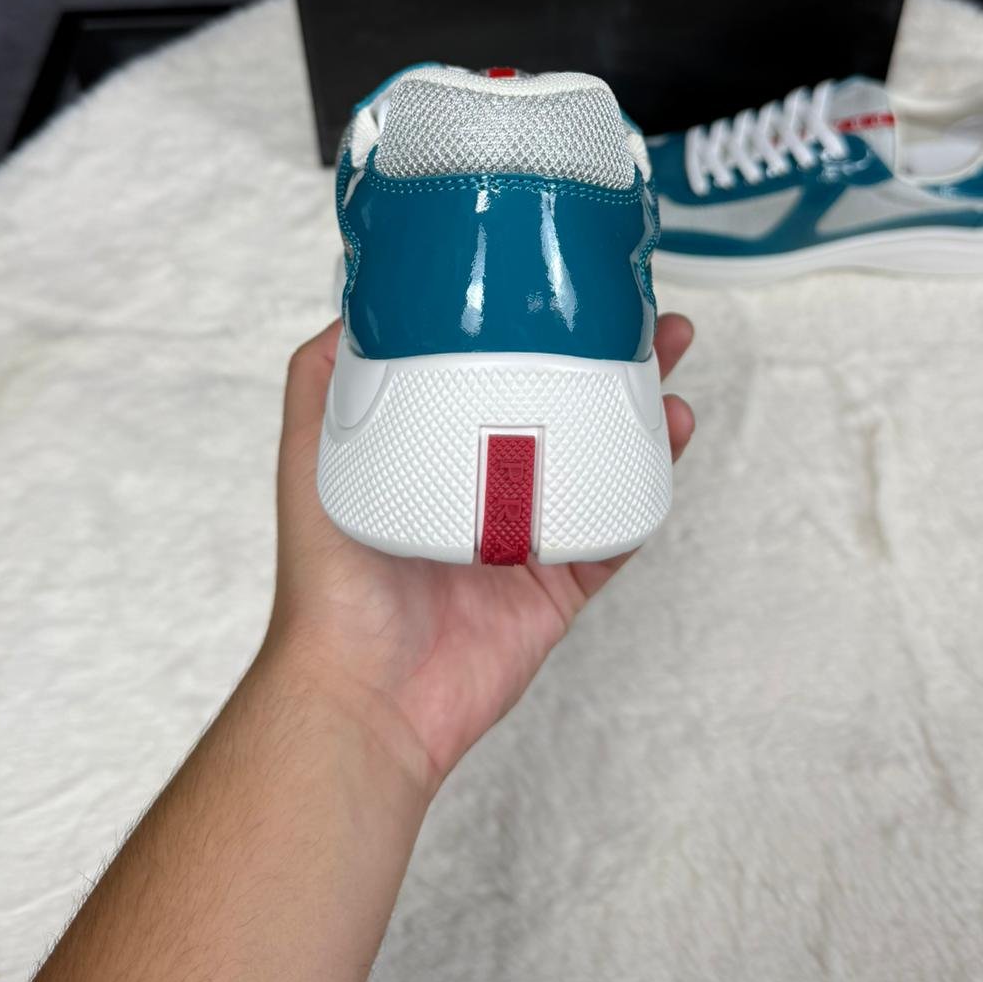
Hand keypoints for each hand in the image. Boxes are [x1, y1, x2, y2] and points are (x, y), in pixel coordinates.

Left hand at [267, 317, 695, 795]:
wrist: (363, 691)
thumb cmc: (326, 579)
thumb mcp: (310, 456)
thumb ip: (323, 380)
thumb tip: (362, 299)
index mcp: (433, 453)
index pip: (494, 375)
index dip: (536, 331)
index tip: (568, 290)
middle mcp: (483, 488)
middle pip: (561, 409)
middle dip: (609, 361)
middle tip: (649, 321)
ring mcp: (525, 537)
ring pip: (599, 460)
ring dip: (641, 413)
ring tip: (672, 369)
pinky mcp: (557, 586)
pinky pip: (612, 531)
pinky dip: (645, 487)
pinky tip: (668, 439)